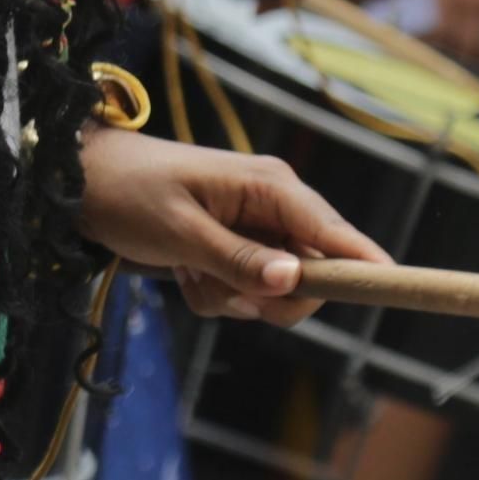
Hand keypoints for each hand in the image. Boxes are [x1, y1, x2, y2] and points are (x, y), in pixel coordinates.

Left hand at [77, 125, 384, 321]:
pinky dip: (213, 294)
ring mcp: (256, 229)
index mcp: (270, 187)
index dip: (365, 262)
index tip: (395, 287)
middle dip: (268, 296)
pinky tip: (182, 270)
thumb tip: (293, 282)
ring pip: (274, 292)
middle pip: (312, 276)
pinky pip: (244, 293)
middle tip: (222, 288)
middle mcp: (274, 206)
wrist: (83, 183)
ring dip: (230, 296)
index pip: (334, 232)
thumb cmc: (130, 194)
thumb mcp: (180, 232)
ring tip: (188, 268)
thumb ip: (238, 259)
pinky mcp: (237, 248)